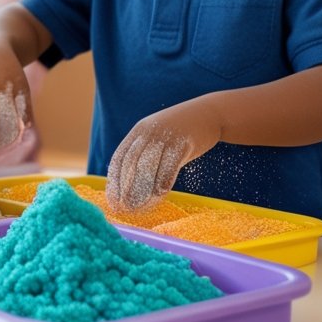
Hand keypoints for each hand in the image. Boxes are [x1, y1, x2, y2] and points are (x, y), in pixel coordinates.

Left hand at [105, 98, 223, 211]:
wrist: (208, 114)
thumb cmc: (180, 134)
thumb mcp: (157, 138)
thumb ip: (144, 156)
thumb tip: (129, 188)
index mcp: (138, 132)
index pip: (119, 158)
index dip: (114, 181)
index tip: (113, 201)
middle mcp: (148, 132)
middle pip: (131, 163)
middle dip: (125, 188)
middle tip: (124, 208)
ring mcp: (165, 136)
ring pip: (148, 165)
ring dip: (142, 188)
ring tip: (139, 206)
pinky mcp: (183, 142)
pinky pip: (170, 165)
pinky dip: (163, 180)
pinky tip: (161, 193)